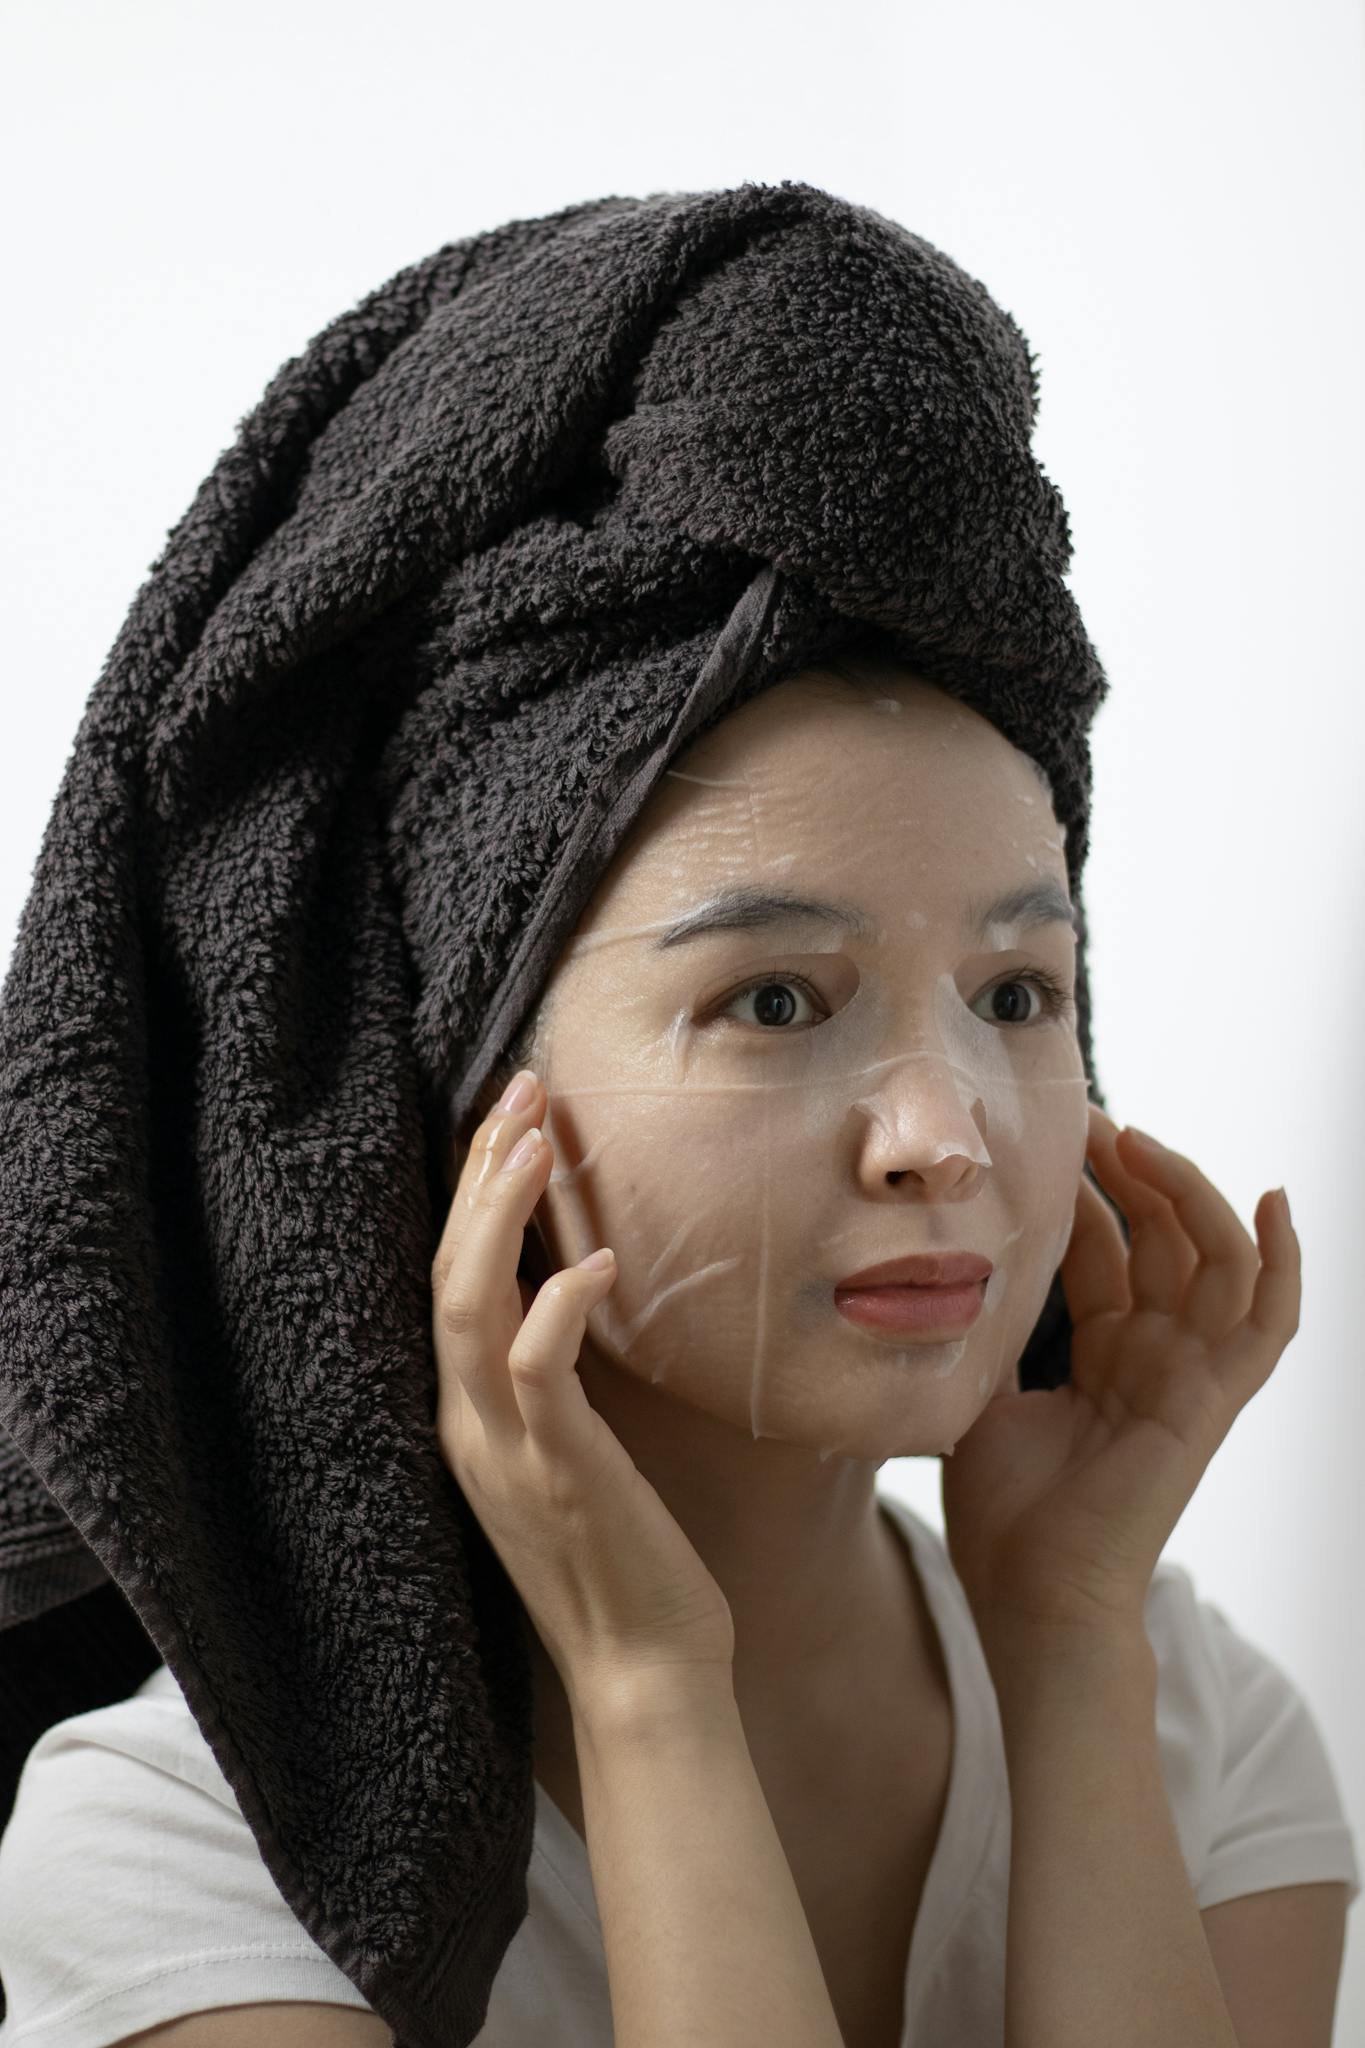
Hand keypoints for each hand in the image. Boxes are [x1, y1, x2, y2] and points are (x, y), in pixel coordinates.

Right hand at [431, 1072, 735, 1709]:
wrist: (645, 1674)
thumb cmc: (626, 1560)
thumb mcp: (575, 1451)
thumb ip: (555, 1377)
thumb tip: (567, 1290)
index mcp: (470, 1418)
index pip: (447, 1280)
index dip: (469, 1193)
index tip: (508, 1118)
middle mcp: (469, 1426)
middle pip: (443, 1272)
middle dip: (477, 1173)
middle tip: (520, 1090)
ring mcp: (505, 1451)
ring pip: (467, 1305)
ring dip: (496, 1212)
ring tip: (536, 1137)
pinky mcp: (558, 1472)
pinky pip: (539, 1370)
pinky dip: (560, 1303)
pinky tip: (599, 1258)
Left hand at [941, 1103, 1300, 1645]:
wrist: (1028, 1595)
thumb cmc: (1003, 1516)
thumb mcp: (982, 1397)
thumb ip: (990, 1337)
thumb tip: (948, 1272)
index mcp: (1105, 1356)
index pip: (1108, 1249)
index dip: (1089, 1192)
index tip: (1057, 1134)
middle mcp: (1155, 1356)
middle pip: (1163, 1239)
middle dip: (1132, 1171)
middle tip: (1092, 1118)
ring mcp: (1189, 1375)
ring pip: (1215, 1259)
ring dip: (1188, 1192)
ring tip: (1141, 1142)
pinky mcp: (1211, 1399)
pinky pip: (1267, 1323)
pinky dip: (1281, 1262)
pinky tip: (1273, 1202)